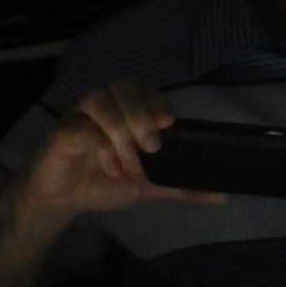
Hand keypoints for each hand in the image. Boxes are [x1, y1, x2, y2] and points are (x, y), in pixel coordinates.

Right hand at [14, 81, 225, 222]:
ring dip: (120, 129)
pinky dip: (100, 146)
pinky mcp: (63, 131)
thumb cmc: (105, 182)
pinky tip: (111, 168)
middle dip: (141, 115)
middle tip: (152, 147)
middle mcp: (105, 107)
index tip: (168, 123)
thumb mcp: (149, 187)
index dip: (157, 101)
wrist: (63, 199)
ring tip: (130, 163)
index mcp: (127, 112)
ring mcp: (81, 116)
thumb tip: (222, 195)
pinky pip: (81, 126)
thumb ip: (181, 186)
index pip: (146, 91)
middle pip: (124, 87)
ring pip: (100, 100)